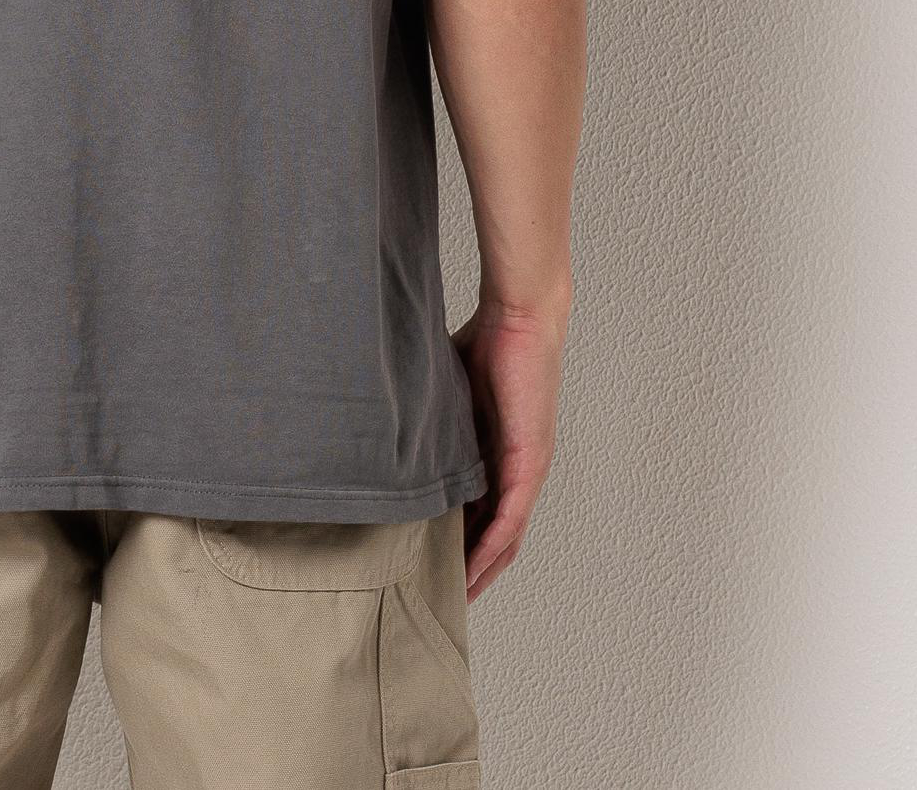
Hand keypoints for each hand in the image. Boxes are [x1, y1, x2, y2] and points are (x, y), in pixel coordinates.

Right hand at [452, 299, 566, 598]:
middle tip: (441, 598)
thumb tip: (387, 424)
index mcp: (497, 454)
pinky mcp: (530, 462)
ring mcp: (527, 469)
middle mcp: (517, 470)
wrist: (519, 316)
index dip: (460, 544)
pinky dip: (491, 549)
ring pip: (506, 537)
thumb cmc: (487, 341)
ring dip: (483, 571)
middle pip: (497, 537)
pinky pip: (510, 519)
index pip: (480, 512)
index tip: (431, 567)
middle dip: (471, 570)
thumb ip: (430, 415)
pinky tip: (473, 572)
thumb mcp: (448, 392)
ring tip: (456, 599)